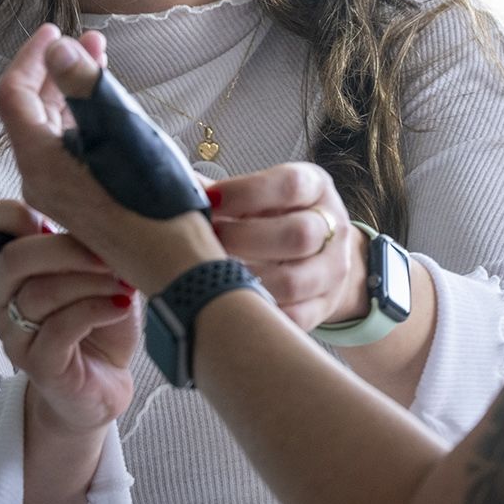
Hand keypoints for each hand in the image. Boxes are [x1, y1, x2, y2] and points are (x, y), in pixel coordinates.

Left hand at [0, 25, 223, 292]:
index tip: (56, 30)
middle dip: (59, 70)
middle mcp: (41, 180)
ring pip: (56, 132)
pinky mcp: (84, 205)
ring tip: (104, 65)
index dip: (30, 57)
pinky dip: (88, 122)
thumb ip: (84, 86)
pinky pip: (74, 152)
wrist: (176, 266)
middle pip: (33, 112)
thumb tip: (57, 49)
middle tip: (90, 42)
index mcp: (39, 161)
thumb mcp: (121, 133)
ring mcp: (62, 195)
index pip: (13, 95)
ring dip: (76, 94)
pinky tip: (116, 113)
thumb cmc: (153, 202)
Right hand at [0, 197, 138, 433]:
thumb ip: (88, 242)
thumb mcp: (100, 272)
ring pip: (42, 293)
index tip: (47, 212)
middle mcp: (3, 301)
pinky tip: (120, 307)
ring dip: (91, 282)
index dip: (6, 212)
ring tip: (125, 284)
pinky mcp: (38, 365)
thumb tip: (103, 206)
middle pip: (15, 259)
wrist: (106, 383)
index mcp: (14, 269)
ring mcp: (15, 336)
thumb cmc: (102, 319)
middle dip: (67, 250)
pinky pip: (60, 328)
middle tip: (110, 255)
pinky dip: (96, 310)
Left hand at [210, 162, 369, 330]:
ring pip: (294, 282)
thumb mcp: (259, 196)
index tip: (209, 200)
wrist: (320, 257)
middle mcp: (333, 226)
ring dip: (246, 280)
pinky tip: (230, 304)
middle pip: (298, 235)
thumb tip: (171, 188)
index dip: (246, 193)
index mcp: (315, 187)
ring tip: (210, 276)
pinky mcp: (324, 306)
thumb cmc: (274, 219)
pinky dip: (258, 313)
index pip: (290, 185)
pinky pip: (293, 318)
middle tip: (205, 242)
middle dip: (243, 240)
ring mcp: (333, 270)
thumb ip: (220, 193)